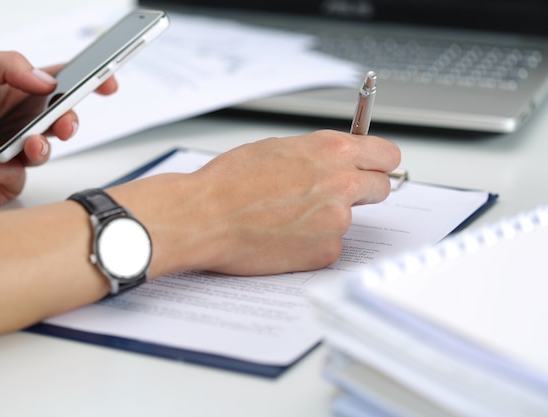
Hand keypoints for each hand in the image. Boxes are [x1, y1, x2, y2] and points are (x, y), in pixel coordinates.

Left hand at [0, 49, 117, 212]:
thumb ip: (8, 64)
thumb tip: (46, 82)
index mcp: (9, 90)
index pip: (57, 82)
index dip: (86, 81)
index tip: (106, 81)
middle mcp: (14, 120)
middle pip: (62, 118)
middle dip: (70, 122)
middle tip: (64, 124)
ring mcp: (13, 151)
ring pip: (47, 151)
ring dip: (37, 149)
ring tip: (20, 148)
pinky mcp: (6, 180)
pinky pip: (17, 177)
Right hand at [111, 129, 400, 277]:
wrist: (206, 217)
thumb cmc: (230, 181)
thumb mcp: (278, 148)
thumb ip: (317, 154)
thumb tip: (335, 159)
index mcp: (332, 151)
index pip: (386, 155)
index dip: (380, 162)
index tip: (376, 167)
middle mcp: (342, 185)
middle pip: (381, 189)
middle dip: (364, 191)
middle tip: (336, 194)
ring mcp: (337, 222)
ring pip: (348, 219)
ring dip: (328, 218)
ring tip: (287, 216)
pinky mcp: (324, 252)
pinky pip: (330, 245)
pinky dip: (313, 242)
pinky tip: (284, 236)